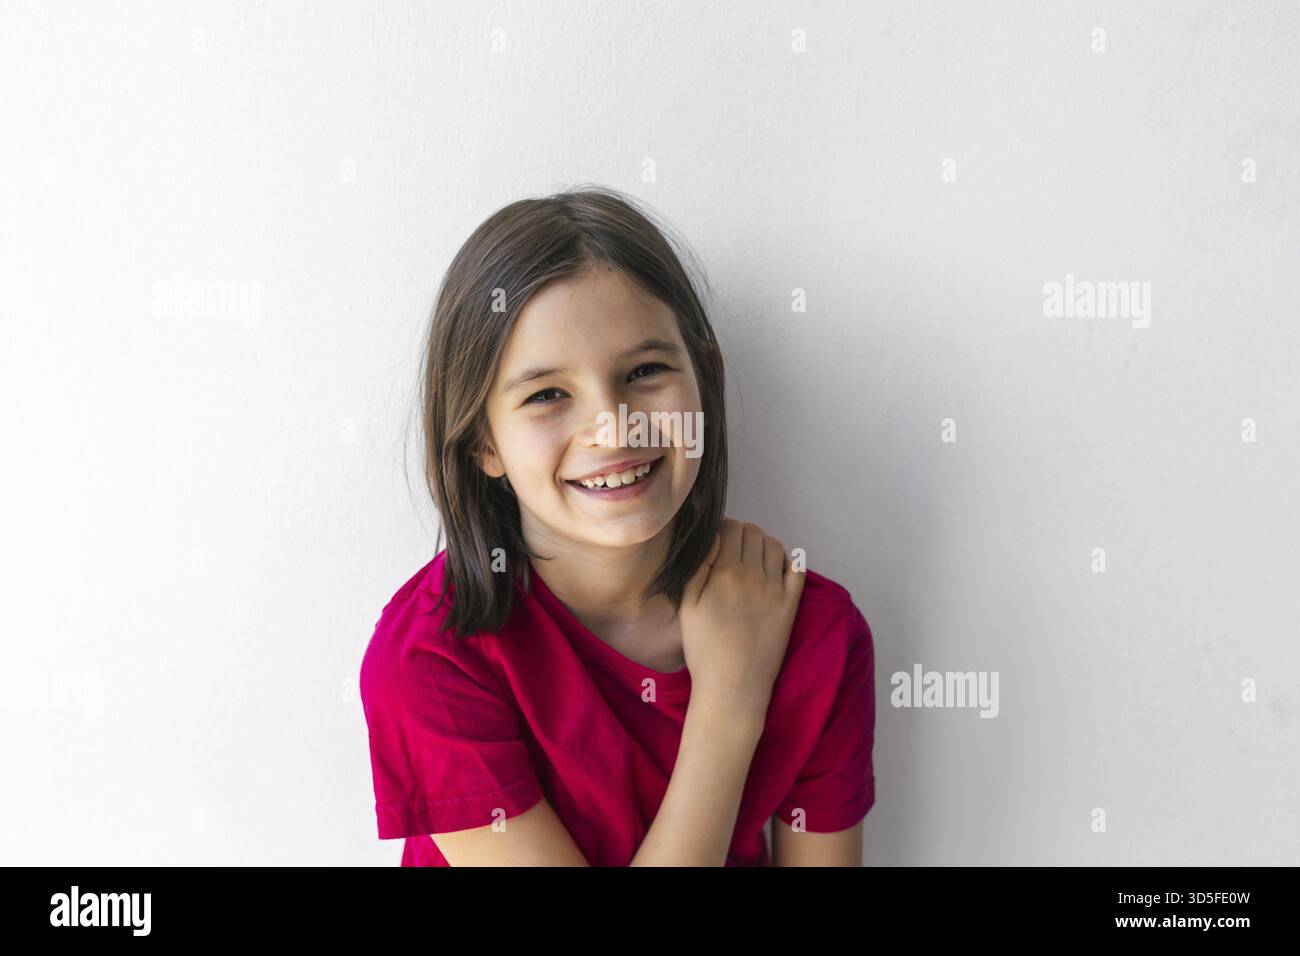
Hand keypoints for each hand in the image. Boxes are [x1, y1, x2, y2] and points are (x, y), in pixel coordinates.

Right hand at [677, 518, 805, 721]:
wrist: (733, 684)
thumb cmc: (703, 648)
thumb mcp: (687, 605)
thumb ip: (697, 567)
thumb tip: (712, 538)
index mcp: (724, 572)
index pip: (730, 528)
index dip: (722, 529)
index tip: (717, 541)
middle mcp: (753, 574)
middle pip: (753, 533)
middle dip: (742, 535)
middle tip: (733, 551)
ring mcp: (776, 588)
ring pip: (774, 546)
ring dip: (763, 545)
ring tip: (753, 560)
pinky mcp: (791, 604)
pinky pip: (797, 568)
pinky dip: (789, 561)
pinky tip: (777, 569)